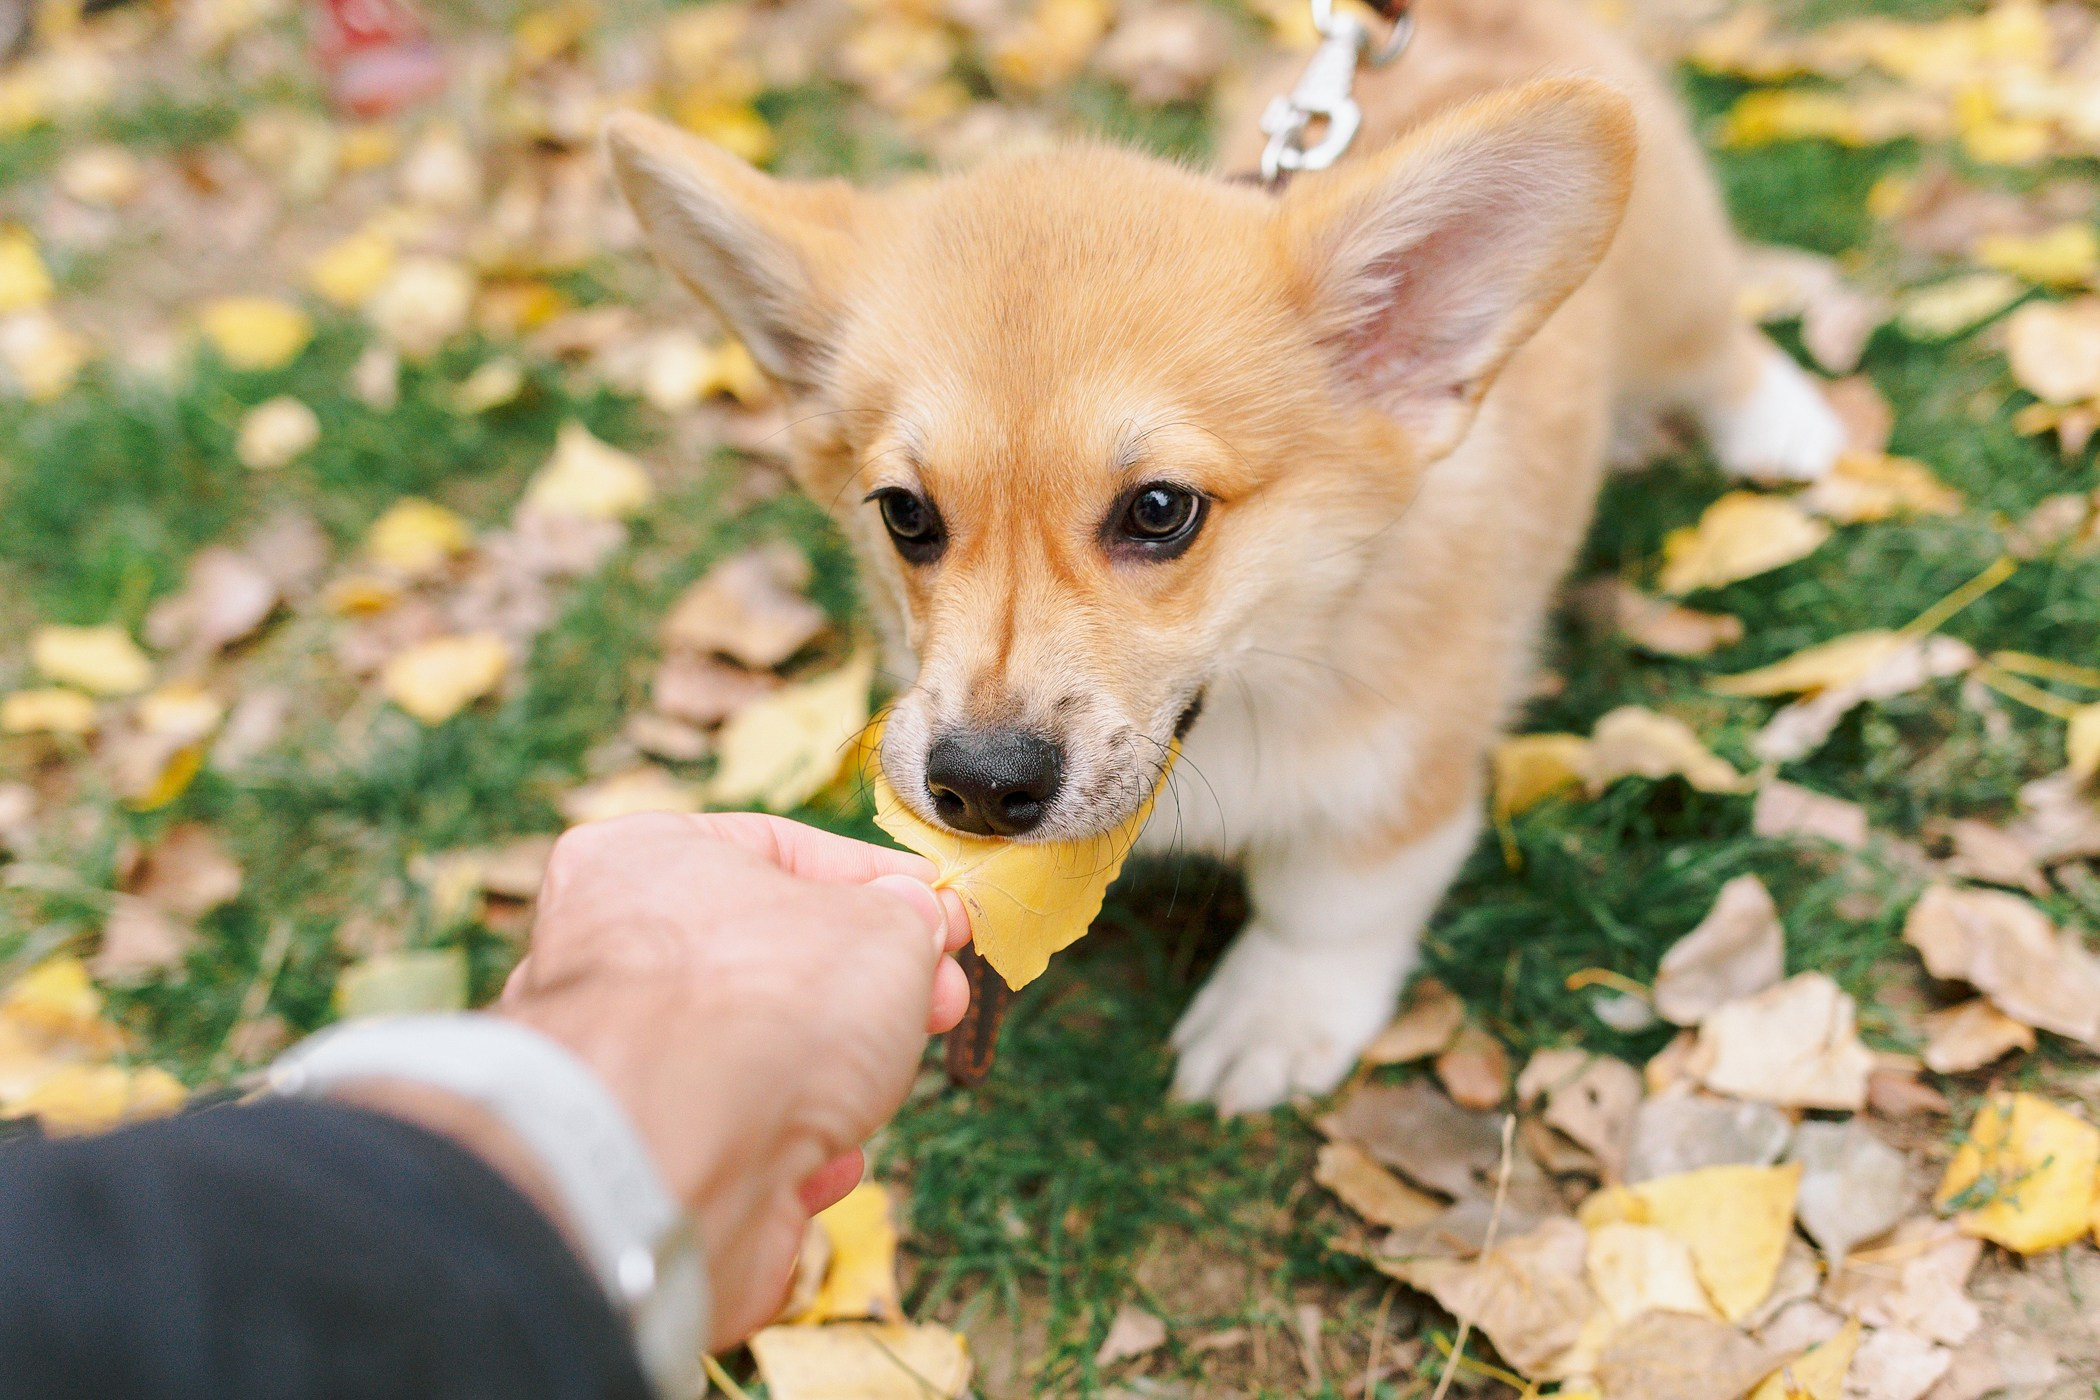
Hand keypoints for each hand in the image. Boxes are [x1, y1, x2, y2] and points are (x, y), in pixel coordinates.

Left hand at [496, 812, 969, 1347]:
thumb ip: (909, 916)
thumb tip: (916, 920)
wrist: (678, 1162)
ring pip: (760, 1052)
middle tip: (939, 998)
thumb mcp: (886, 924)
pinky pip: (737, 1136)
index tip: (937, 907)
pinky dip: (793, 1148)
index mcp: (646, 859)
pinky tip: (825, 1159)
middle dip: (870, 987)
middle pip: (775, 957)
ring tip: (881, 1081)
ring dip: (835, 1073)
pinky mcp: (642, 1153)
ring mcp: (622, 1061)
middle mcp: (610, 953)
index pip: (781, 848)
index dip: (877, 880)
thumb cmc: (761, 1011)